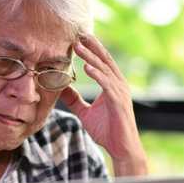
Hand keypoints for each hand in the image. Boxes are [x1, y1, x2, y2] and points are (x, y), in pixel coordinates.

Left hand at [61, 34, 147, 175]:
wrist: (121, 149)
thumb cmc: (107, 131)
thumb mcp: (85, 112)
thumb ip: (75, 100)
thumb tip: (62, 89)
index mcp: (112, 85)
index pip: (101, 62)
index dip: (91, 49)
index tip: (78, 37)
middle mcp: (118, 84)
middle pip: (104, 60)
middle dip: (91, 46)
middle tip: (78, 33)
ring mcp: (120, 92)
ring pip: (104, 69)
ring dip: (90, 56)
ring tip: (77, 46)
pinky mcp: (118, 102)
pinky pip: (107, 84)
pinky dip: (97, 74)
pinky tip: (87, 66)